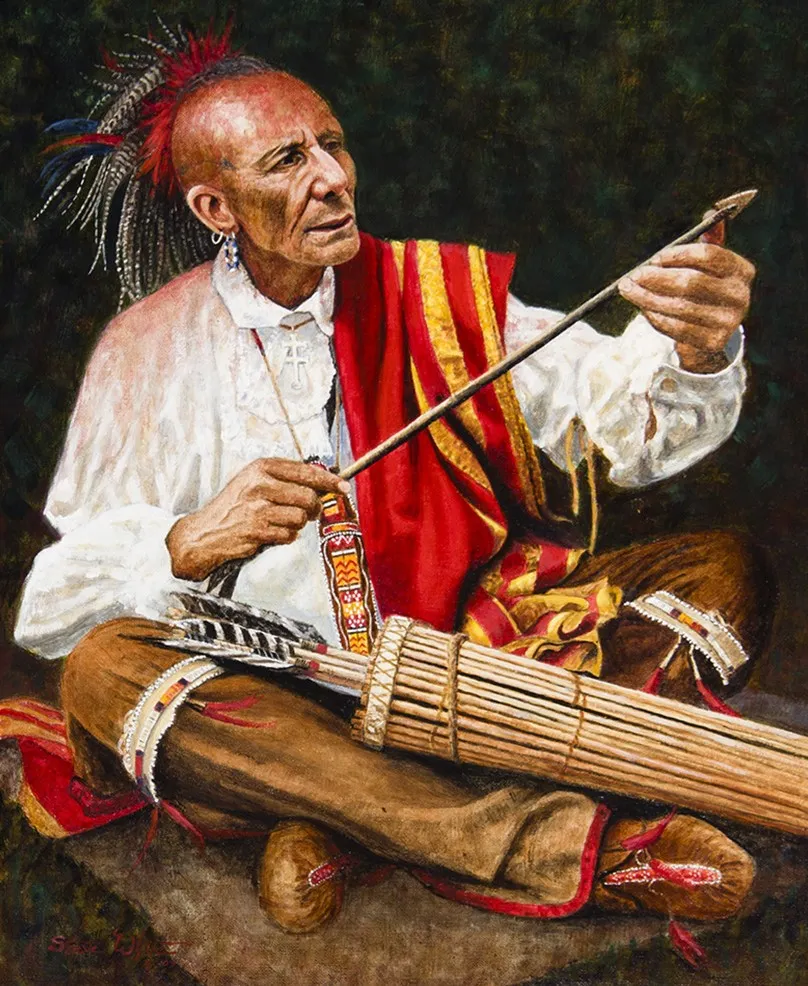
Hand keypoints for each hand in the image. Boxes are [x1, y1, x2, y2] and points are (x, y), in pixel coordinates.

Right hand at [166, 458, 349, 580]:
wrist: (205, 532)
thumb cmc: (235, 506)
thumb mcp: (255, 481)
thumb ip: (286, 479)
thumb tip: (326, 483)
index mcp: (261, 467)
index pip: (305, 471)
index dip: (328, 481)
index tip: (343, 487)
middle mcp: (259, 484)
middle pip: (308, 497)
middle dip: (313, 508)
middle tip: (307, 512)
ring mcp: (258, 508)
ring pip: (300, 517)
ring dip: (297, 524)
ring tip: (280, 522)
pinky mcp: (257, 530)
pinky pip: (289, 535)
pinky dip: (286, 537)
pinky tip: (271, 533)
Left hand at [618, 242, 754, 372]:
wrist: (710, 335)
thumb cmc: (705, 291)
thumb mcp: (710, 266)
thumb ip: (710, 240)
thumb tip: (709, 213)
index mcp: (741, 270)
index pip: (709, 255)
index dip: (678, 255)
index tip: (654, 258)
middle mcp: (740, 296)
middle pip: (691, 282)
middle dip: (656, 278)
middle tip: (633, 275)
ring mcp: (728, 321)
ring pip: (679, 307)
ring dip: (647, 298)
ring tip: (629, 290)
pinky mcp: (712, 342)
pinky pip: (675, 328)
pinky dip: (654, 317)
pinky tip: (643, 308)